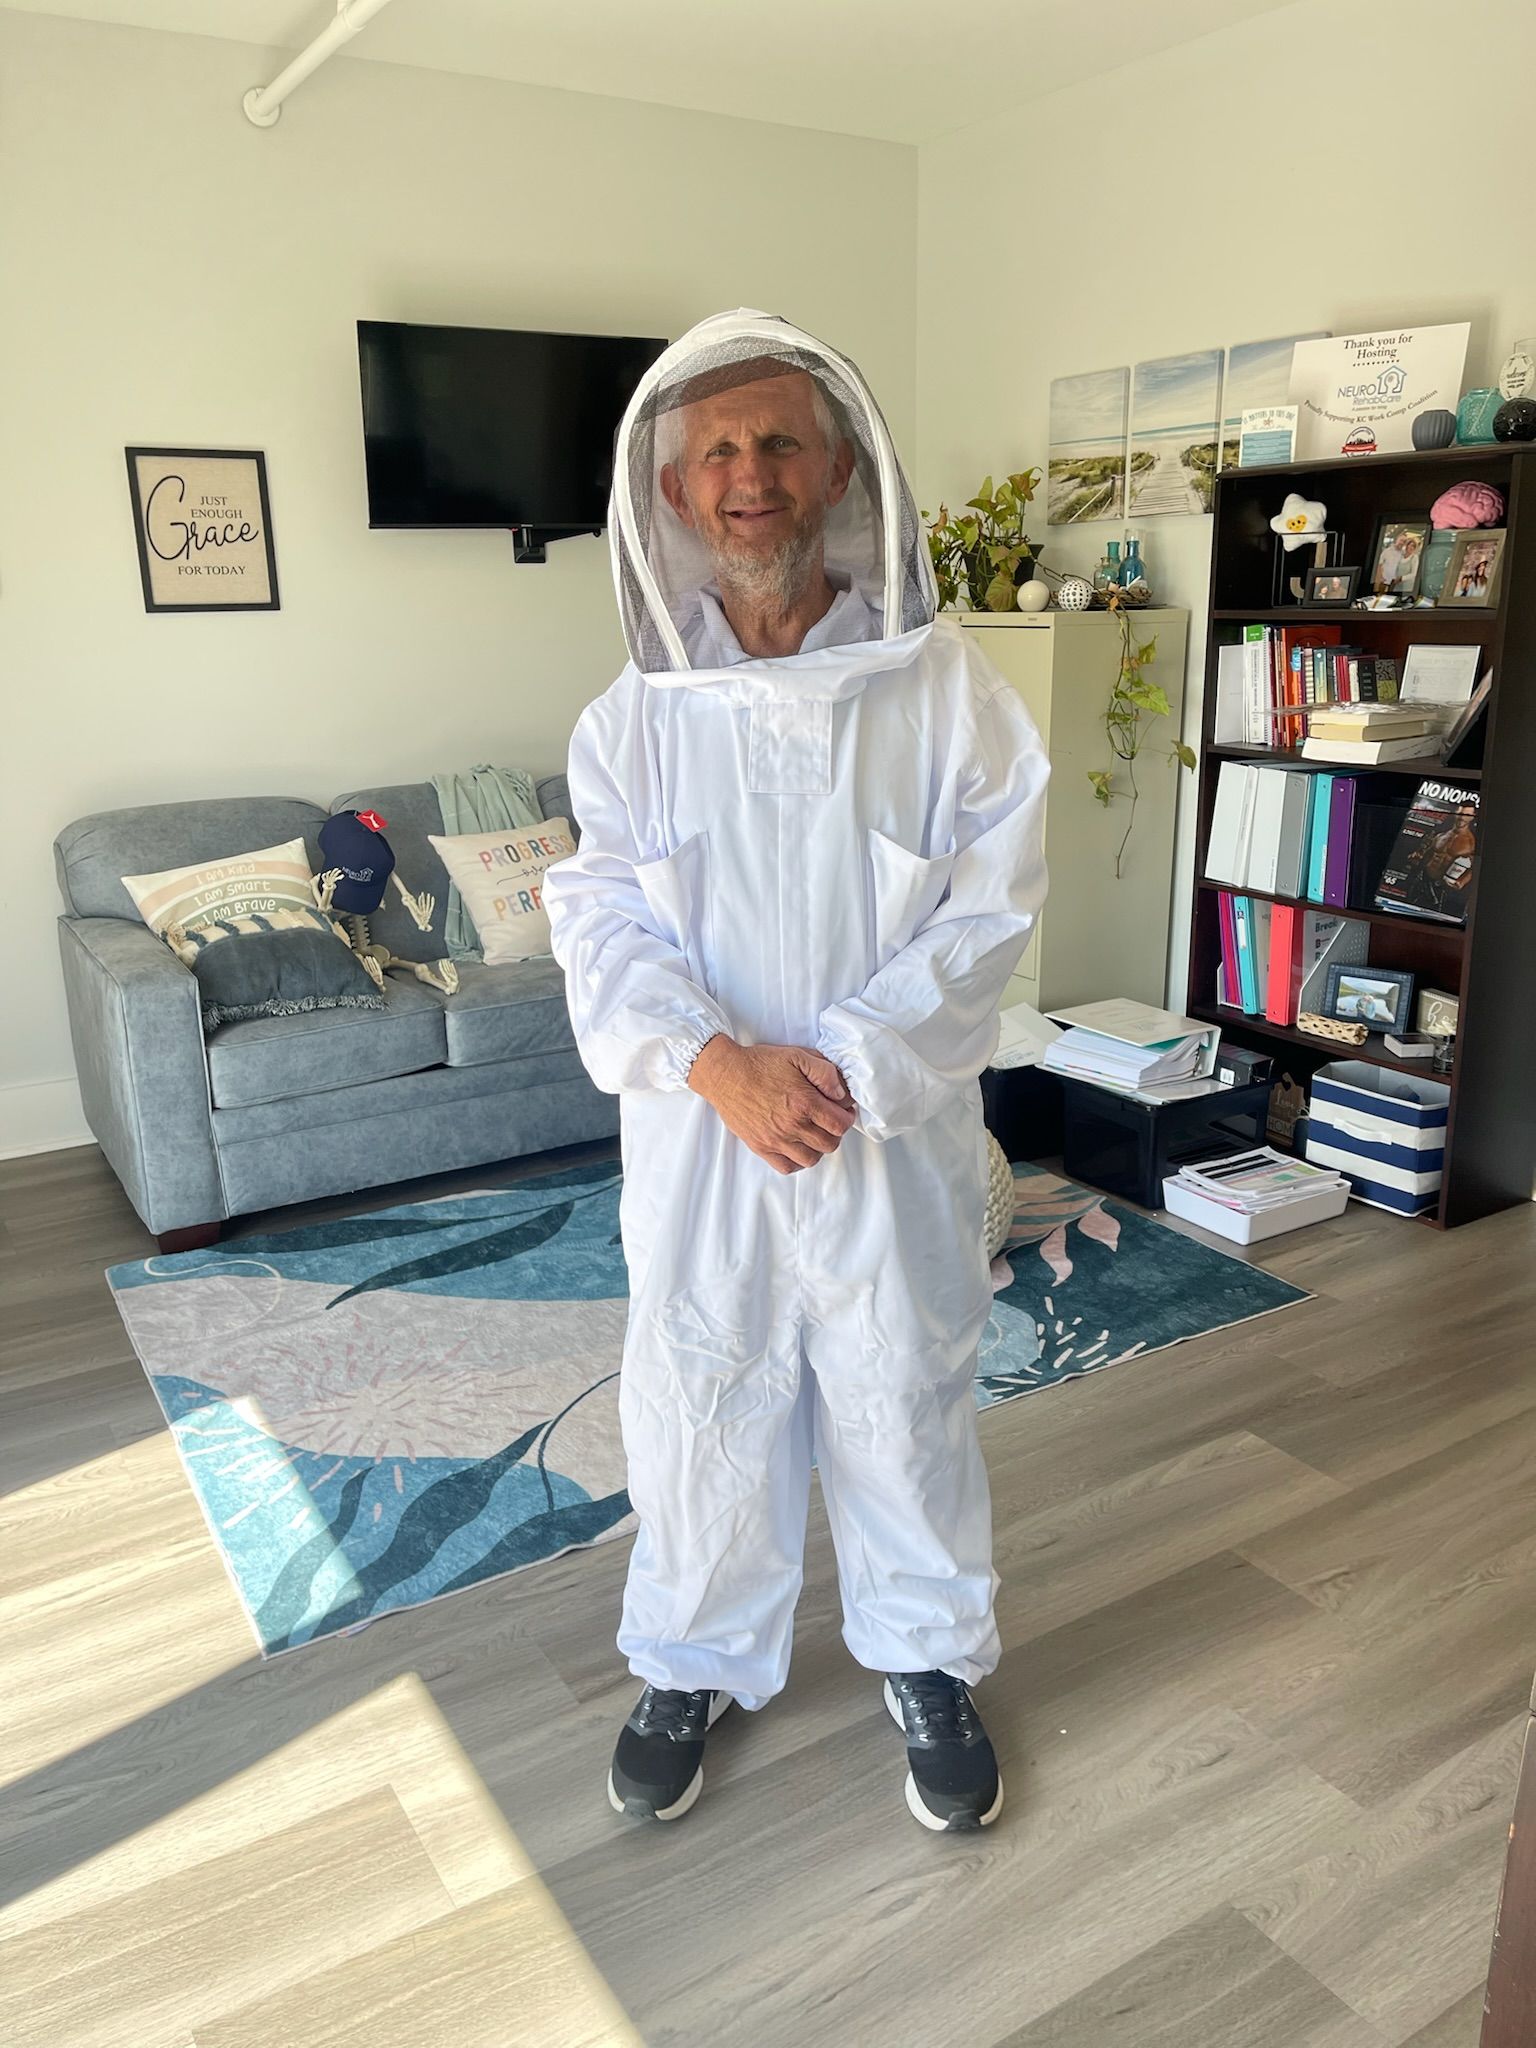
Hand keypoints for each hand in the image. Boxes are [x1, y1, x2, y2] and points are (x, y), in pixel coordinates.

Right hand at [688, 1036, 855, 1173]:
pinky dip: (797, 1161)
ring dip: (817, 1148)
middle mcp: (792, 1125)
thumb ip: (825, 1072)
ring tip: (813, 1134)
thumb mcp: (798, 1055)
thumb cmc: (760, 1064)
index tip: (843, 1111)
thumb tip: (841, 1094)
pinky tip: (796, 1147)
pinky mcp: (761, 1147)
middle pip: (829, 1144)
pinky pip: (787, 1167)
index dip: (847, 1117)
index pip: (840, 1124)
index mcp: (805, 1103)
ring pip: (811, 1159)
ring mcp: (776, 1140)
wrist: (725, 1075)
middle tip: (829, 1121)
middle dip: (835, 1132)